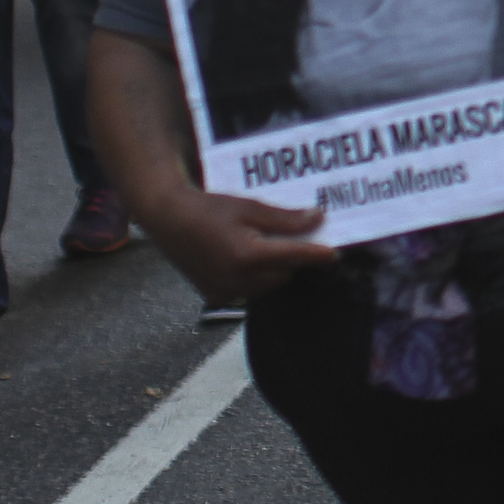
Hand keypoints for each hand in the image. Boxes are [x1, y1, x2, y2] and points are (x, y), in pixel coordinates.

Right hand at [140, 180, 336, 305]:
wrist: (169, 219)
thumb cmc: (209, 209)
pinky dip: (254, 277)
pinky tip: (246, 257)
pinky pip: (247, 291)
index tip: (335, 253)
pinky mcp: (214, 296)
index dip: (316, 255)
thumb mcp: (250, 207)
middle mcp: (235, 280)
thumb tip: (317, 219)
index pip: (293, 258)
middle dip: (292, 258)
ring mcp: (223, 291)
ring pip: (266, 285)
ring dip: (274, 269)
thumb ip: (285, 218)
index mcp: (246, 256)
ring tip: (266, 245)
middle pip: (283, 274)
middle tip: (296, 239)